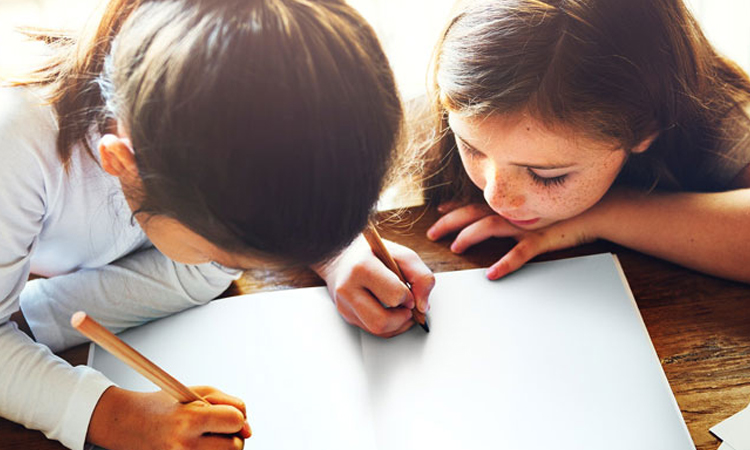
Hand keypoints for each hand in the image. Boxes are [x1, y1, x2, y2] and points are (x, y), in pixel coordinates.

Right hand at [88, 385, 249, 449]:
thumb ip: (230, 404)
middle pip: (235, 446)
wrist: (130, 424)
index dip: (236, 417)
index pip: (235, 421)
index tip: (226, 416)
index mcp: (190, 419)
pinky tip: (201, 446)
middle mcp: (186, 445)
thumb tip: (249, 430)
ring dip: (224, 448)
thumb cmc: (168, 405)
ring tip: (208, 438)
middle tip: (216, 430)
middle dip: (232, 436)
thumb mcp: (198, 392)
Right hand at [313, 234, 434, 337]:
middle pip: (381, 321)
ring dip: (397, 325)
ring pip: (377, 330)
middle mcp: (348, 288)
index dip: (408, 297)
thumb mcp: (401, 255)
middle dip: (402, 318)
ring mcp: (345, 305)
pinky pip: (373, 331)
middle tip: (408, 307)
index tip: (409, 292)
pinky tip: (392, 313)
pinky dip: (389, 326)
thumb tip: (422, 306)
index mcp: (362, 267)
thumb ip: (420, 276)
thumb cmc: (374, 254)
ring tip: (402, 310)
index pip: (393, 295)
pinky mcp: (347, 315)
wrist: (344, 256)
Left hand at [427, 202, 598, 279]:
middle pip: (473, 213)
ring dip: (470, 235)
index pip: (474, 204)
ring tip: (456, 247)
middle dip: (450, 222)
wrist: (595, 212)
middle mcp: (513, 212)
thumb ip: (510, 213)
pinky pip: (520, 253)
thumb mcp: (531, 210)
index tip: (437, 213)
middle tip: (432, 233)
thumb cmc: (561, 212)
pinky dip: (505, 263)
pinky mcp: (541, 239)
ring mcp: (525, 225)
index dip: (453, 208)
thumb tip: (487, 216)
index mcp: (509, 206)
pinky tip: (492, 273)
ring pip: (490, 226)